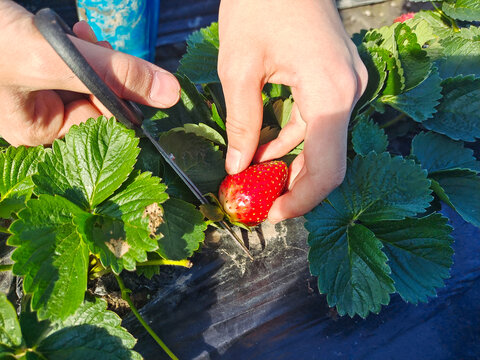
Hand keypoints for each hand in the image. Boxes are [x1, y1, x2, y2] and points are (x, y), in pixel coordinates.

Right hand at [0, 1, 179, 145]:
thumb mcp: (54, 58)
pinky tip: (72, 30)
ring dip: (90, 53)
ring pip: (83, 77)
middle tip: (96, 44)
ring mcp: (34, 90)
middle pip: (94, 99)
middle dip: (104, 70)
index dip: (120, 100)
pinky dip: (75, 45)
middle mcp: (37, 116)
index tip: (132, 75)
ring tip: (79, 32)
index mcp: (38, 131)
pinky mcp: (33, 66)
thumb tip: (170, 93)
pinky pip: (67, 61)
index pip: (99, 125)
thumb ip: (114, 75)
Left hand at [218, 0, 367, 221]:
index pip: (327, 168)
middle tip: (258, 202)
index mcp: (330, 93)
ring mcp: (345, 86)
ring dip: (288, 165)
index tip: (272, 215)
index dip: (301, 201)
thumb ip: (241, 122)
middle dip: (293, 187)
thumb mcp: (238, 67)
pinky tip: (262, 149)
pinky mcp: (335, 80)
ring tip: (251, 178)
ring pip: (321, 144)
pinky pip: (316, 123)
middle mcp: (348, 93)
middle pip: (328, 162)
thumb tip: (237, 166)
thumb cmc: (259, 3)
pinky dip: (291, 140)